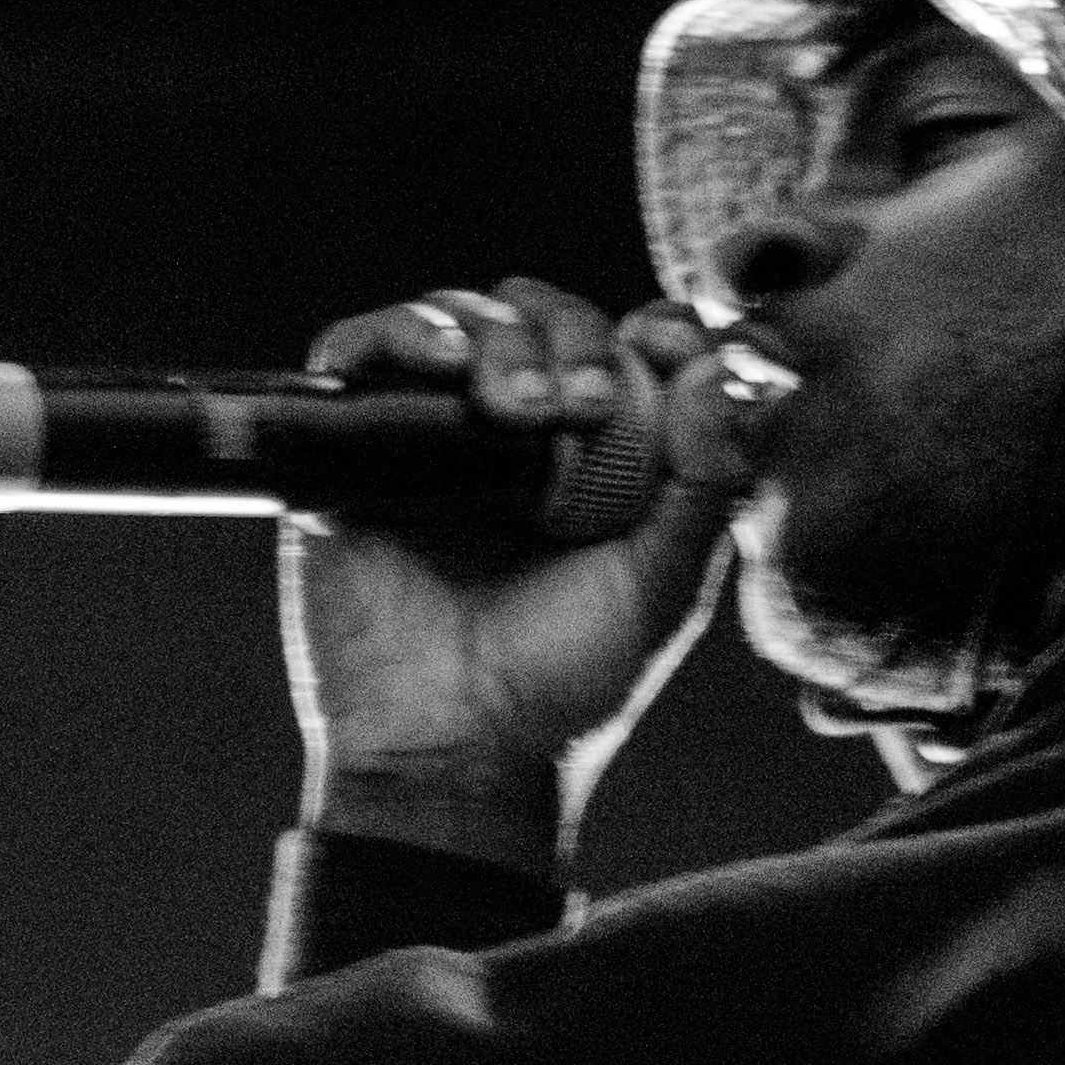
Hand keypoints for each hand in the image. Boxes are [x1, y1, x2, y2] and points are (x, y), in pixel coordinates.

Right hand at [280, 278, 759, 879]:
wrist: (457, 751)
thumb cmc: (567, 683)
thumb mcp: (667, 584)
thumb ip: (706, 478)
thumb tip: (715, 367)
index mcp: (594, 453)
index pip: (620, 339)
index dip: (649, 326)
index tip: (667, 344)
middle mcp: (511, 433)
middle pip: (536, 313)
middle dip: (568, 335)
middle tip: (582, 406)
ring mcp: (428, 438)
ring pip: (456, 318)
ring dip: (496, 338)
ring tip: (520, 412)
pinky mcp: (349, 453)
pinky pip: (356, 354)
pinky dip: (398, 336)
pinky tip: (440, 367)